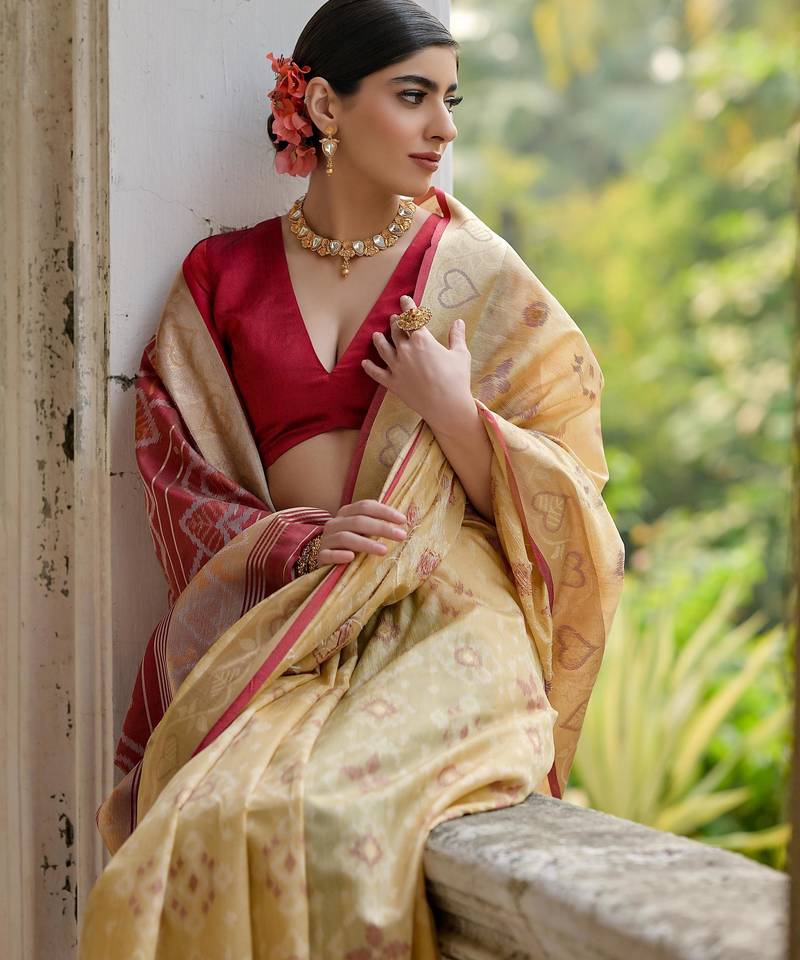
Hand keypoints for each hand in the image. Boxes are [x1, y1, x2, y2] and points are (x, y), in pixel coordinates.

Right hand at [317, 499, 408, 564]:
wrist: (323, 558)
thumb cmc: (349, 544)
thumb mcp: (361, 531)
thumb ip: (376, 525)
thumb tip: (402, 523)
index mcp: (346, 513)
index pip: (366, 506)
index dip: (385, 511)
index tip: (403, 520)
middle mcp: (335, 523)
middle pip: (358, 521)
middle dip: (382, 528)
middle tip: (401, 536)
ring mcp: (326, 539)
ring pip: (345, 538)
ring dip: (366, 543)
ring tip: (384, 550)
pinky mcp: (320, 556)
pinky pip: (328, 554)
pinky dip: (339, 555)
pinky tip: (351, 558)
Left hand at [361, 294, 472, 424]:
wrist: (446, 406)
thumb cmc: (457, 379)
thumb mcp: (461, 355)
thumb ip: (456, 337)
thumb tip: (458, 322)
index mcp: (422, 340)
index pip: (412, 318)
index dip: (407, 306)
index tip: (404, 299)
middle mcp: (405, 350)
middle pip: (396, 331)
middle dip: (395, 322)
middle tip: (394, 319)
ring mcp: (396, 366)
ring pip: (383, 348)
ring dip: (379, 339)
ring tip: (376, 335)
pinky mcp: (392, 382)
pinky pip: (376, 373)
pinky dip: (369, 367)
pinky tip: (365, 363)